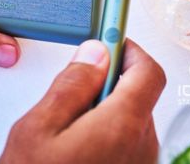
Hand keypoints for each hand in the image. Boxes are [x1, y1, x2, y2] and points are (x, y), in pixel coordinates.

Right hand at [0, 39, 165, 163]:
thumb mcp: (40, 126)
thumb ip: (72, 84)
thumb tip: (95, 52)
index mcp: (121, 127)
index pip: (149, 71)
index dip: (130, 49)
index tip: (111, 38)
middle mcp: (141, 147)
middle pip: (141, 90)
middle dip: (112, 75)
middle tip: (80, 77)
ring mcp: (139, 163)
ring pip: (133, 112)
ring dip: (107, 100)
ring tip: (71, 115)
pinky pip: (128, 134)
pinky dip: (108, 122)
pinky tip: (78, 137)